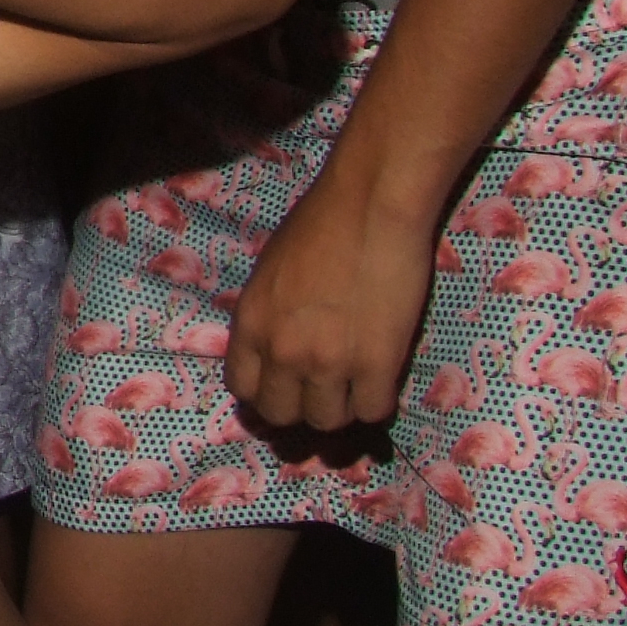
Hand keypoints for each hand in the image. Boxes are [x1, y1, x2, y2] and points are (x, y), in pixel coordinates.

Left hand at [225, 179, 434, 432]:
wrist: (370, 204)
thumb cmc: (320, 224)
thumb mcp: (269, 271)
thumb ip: (267, 316)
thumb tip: (273, 350)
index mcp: (251, 324)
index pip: (243, 390)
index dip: (266, 393)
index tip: (286, 387)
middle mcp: (282, 351)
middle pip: (282, 415)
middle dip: (302, 407)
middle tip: (324, 390)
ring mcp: (329, 362)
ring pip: (328, 421)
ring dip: (342, 407)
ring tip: (356, 384)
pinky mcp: (377, 364)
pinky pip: (373, 411)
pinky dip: (378, 402)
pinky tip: (382, 381)